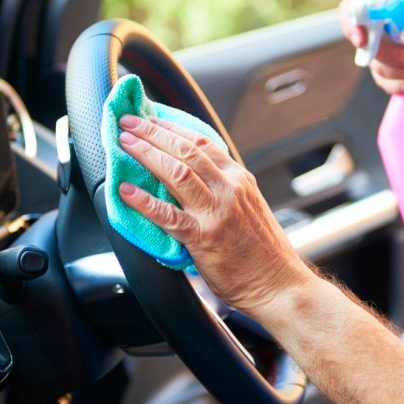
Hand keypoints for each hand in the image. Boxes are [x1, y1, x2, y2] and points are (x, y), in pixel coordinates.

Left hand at [115, 114, 315, 318]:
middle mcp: (229, 189)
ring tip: (124, 144)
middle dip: (152, 133)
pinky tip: (127, 191)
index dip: (170, 127)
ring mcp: (216, 212)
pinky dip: (145, 201)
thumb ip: (222, 189)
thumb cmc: (261, 251)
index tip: (148, 119)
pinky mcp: (203, 238)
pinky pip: (168, 216)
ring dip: (146, 154)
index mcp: (238, 178)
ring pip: (176, 173)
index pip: (200, 142)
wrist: (278, 284)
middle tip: (128, 123)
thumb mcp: (248, 207)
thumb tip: (190, 177)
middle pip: (184, 150)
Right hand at [338, 0, 403, 94]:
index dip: (351, 24)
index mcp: (386, 1)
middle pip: (367, 44)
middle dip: (395, 55)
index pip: (353, 8)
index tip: (362, 41)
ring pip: (378, 66)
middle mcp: (379, 26)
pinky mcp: (391, 71)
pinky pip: (384, 82)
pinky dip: (398, 87)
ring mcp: (383, 50)